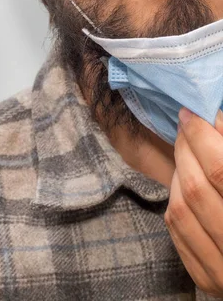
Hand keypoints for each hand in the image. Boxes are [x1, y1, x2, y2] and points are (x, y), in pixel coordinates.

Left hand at [165, 108, 222, 296]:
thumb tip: (217, 119)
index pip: (222, 170)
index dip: (202, 137)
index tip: (192, 114)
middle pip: (195, 188)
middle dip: (186, 150)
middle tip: (186, 126)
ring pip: (180, 209)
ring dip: (178, 173)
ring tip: (186, 151)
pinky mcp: (207, 280)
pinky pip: (177, 231)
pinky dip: (176, 200)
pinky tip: (183, 182)